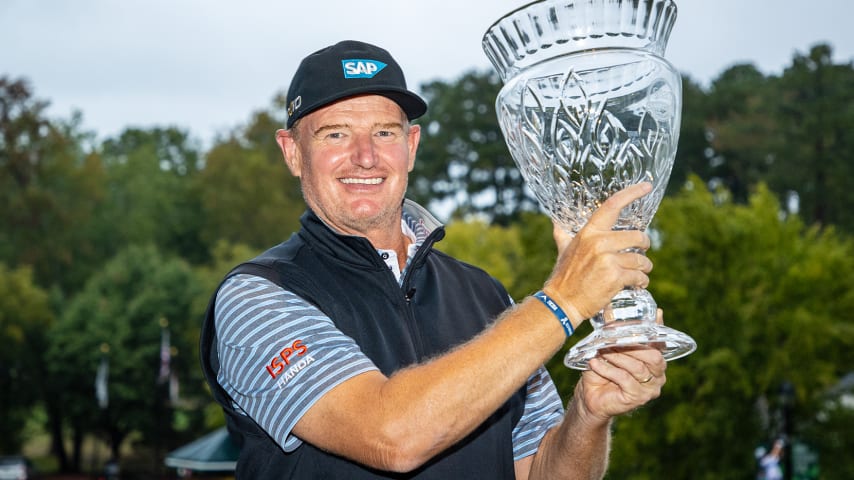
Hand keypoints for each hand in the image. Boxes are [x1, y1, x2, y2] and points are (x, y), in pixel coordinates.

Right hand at [544, 183, 653, 322]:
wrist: (562, 302)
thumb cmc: (564, 276)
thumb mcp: (563, 250)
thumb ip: (562, 234)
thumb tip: (556, 222)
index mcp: (589, 233)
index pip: (612, 206)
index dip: (631, 193)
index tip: (647, 186)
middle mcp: (599, 243)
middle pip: (637, 236)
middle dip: (644, 246)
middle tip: (642, 253)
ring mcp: (608, 260)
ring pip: (641, 260)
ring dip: (644, 268)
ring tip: (640, 273)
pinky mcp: (615, 277)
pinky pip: (639, 276)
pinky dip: (642, 281)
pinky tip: (638, 284)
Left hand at [574, 309, 666, 420]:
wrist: (591, 395)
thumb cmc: (603, 369)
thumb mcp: (611, 349)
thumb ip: (620, 335)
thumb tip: (617, 314)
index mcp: (656, 362)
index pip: (660, 344)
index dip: (655, 330)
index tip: (648, 316)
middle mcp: (658, 376)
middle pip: (653, 356)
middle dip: (632, 345)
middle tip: (613, 338)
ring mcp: (650, 389)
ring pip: (637, 367)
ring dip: (617, 357)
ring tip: (602, 351)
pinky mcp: (638, 398)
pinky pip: (624, 379)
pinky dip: (607, 369)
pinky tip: (595, 363)